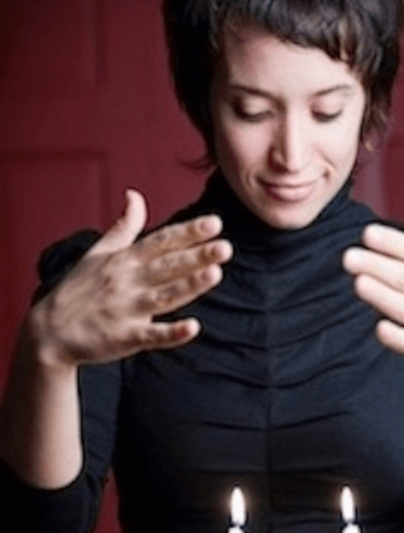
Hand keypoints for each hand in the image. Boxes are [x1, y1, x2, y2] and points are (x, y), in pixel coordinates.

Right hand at [28, 190, 232, 368]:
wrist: (48, 333)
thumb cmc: (79, 290)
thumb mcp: (98, 253)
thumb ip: (124, 226)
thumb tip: (135, 194)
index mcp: (125, 260)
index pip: (162, 242)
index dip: (188, 233)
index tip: (215, 223)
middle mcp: (128, 282)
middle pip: (168, 266)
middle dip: (197, 256)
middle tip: (226, 247)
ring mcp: (127, 310)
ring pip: (165, 296)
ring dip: (189, 286)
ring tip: (215, 273)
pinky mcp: (125, 337)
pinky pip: (152, 336)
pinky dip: (172, 333)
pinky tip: (194, 328)